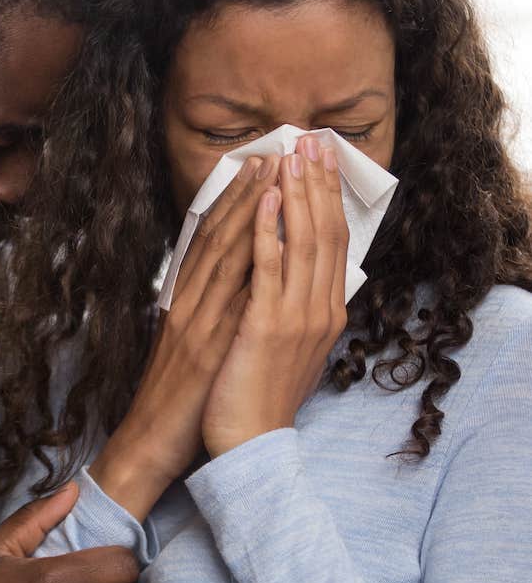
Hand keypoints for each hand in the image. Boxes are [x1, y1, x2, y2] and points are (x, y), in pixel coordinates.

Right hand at [90, 154, 281, 518]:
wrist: (151, 442)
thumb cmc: (177, 397)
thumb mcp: (189, 344)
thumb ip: (209, 312)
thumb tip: (240, 286)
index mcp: (185, 302)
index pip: (211, 242)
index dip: (235, 202)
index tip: (259, 169)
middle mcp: (187, 303)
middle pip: (218, 237)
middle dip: (247, 192)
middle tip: (274, 153)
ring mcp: (194, 321)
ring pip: (221, 254)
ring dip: (248, 210)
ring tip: (274, 174)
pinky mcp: (203, 346)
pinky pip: (228, 297)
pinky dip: (247, 261)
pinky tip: (268, 234)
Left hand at [202, 136, 348, 457]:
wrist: (247, 443)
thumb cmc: (259, 394)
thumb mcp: (288, 346)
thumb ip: (295, 307)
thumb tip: (292, 272)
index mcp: (325, 313)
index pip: (334, 243)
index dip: (329, 198)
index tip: (321, 161)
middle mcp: (319, 310)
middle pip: (326, 233)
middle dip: (319, 183)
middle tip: (313, 139)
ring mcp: (295, 317)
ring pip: (303, 241)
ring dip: (298, 192)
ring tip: (291, 152)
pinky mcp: (265, 325)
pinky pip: (270, 265)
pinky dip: (269, 227)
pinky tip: (267, 196)